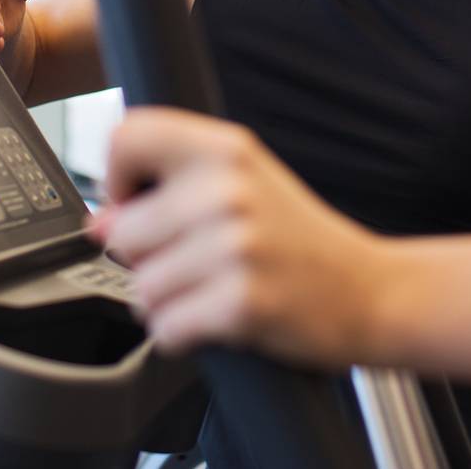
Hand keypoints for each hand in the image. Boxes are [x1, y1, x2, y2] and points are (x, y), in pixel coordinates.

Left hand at [94, 108, 389, 365]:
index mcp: (227, 148)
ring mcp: (236, 246)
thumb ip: (171, 187)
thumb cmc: (300, 240)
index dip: (118, 176)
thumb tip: (100, 221)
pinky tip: (219, 318)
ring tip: (214, 289)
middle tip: (198, 260)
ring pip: (140, 288)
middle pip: (121, 232)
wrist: (371, 291)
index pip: (128, 135)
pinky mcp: (241, 303)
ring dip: (167, 302)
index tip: (138, 200)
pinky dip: (183, 334)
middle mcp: (229, 189)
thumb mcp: (243, 186)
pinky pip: (165, 328)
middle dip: (146, 260)